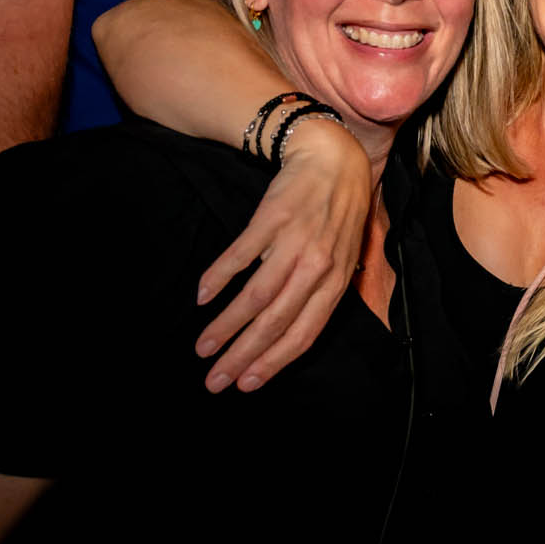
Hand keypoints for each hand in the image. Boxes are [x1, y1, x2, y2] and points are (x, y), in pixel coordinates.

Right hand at [194, 118, 371, 392]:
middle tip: (213, 381)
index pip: (304, 333)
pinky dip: (220, 277)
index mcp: (335, 282)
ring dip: (226, 325)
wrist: (332, 158)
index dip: (274, 362)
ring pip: (257, 296)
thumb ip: (321, 293)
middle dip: (242, 356)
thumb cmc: (336, 215)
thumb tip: (294, 332)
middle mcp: (317, 267)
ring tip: (202, 347)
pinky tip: (203, 296)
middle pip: (275, 322)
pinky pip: (243, 254)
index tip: (246, 385)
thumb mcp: (341, 258)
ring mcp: (295, 242)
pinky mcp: (272, 218)